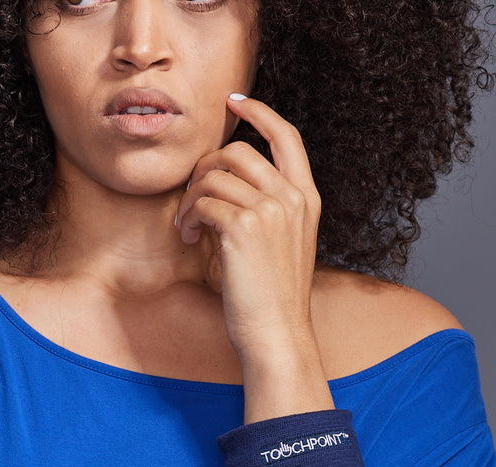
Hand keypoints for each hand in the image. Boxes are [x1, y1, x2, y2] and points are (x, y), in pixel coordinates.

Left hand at [174, 94, 321, 362]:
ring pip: (215, 176)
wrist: (277, 334)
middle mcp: (293, 198)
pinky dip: (187, 216)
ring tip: (187, 224)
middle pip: (238, 152)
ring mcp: (271, 211)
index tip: (233, 102)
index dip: (259, 112)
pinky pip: (203, 202)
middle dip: (205, 169)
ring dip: (190, 197)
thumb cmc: (273, 297)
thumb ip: (268, 208)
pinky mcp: (244, 228)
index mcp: (307, 198)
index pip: (287, 136)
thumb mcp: (283, 243)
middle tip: (191, 197)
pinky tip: (189, 236)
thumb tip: (223, 180)